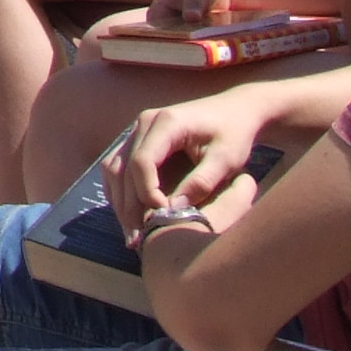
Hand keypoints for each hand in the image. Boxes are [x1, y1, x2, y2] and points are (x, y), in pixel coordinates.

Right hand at [111, 86, 270, 241]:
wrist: (236, 111)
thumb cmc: (234, 134)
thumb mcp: (226, 159)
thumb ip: (202, 181)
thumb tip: (175, 209)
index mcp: (166, 122)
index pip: (142, 161)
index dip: (147, 192)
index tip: (163, 215)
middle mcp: (144, 123)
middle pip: (122, 168)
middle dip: (129, 206)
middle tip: (137, 239)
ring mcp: (137, 130)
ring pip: (114, 169)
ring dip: (119, 202)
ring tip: (131, 233)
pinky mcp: (137, 140)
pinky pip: (117, 168)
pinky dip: (119, 193)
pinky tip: (129, 216)